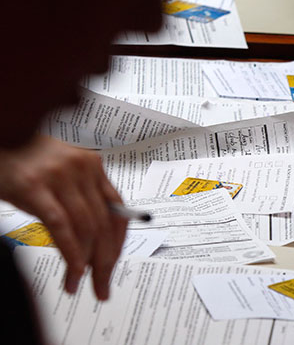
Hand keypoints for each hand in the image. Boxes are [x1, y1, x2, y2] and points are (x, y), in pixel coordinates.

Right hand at [0, 136, 126, 299]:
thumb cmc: (24, 157)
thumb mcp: (60, 173)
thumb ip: (80, 195)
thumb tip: (95, 236)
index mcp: (93, 166)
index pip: (118, 210)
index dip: (119, 242)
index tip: (114, 264)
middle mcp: (82, 169)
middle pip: (105, 224)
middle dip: (106, 261)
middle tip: (103, 286)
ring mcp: (59, 177)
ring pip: (87, 229)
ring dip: (87, 264)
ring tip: (80, 285)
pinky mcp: (35, 187)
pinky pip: (62, 228)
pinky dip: (70, 256)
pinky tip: (71, 274)